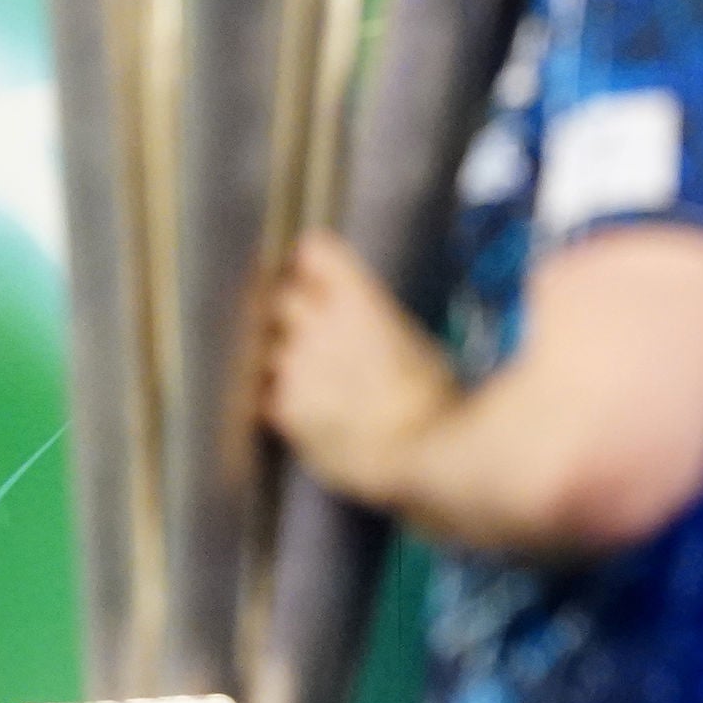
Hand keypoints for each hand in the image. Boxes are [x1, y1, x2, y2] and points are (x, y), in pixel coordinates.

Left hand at [261, 230, 457, 508]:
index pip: (313, 251)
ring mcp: (294, 365)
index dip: (311, 263)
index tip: (312, 272)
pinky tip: (313, 413)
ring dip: (285, 358)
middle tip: (311, 332)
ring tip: (317, 381)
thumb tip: (353, 313)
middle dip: (291, 310)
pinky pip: (268, 393)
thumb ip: (371, 316)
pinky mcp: (281, 406)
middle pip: (281, 296)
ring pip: (268, 346)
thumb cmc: (434, 396)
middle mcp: (318, 322)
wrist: (419, 451)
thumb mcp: (414, 339)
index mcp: (358, 297)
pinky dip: (283, 399)